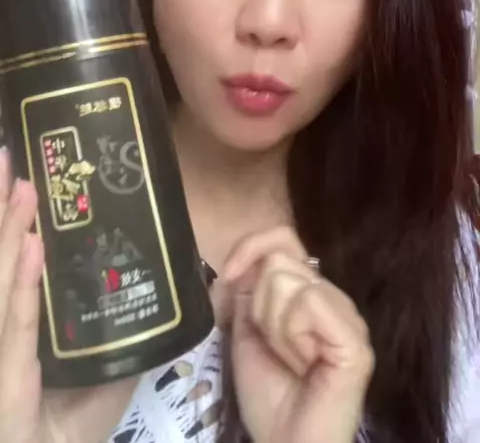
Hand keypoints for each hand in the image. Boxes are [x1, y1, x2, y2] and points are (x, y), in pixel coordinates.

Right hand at [0, 148, 136, 442]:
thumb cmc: (71, 428)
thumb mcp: (105, 376)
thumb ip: (124, 336)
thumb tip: (171, 284)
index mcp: (24, 322)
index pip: (14, 263)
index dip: (13, 224)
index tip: (23, 179)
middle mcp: (9, 325)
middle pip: (2, 260)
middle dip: (3, 213)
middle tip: (11, 159)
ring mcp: (5, 347)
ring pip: (1, 280)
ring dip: (9, 232)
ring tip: (21, 186)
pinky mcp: (8, 376)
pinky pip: (15, 323)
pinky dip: (20, 285)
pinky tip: (30, 247)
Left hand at [223, 226, 374, 442]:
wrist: (284, 442)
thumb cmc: (268, 394)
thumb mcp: (245, 331)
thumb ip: (245, 291)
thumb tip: (241, 260)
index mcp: (308, 291)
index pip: (284, 238)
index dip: (250, 248)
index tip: (228, 276)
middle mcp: (331, 296)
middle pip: (279, 261)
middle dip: (260, 307)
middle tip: (276, 347)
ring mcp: (348, 316)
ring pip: (288, 281)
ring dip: (275, 326)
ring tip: (292, 359)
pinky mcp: (355, 340)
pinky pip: (309, 302)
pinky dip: (293, 334)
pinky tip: (306, 362)